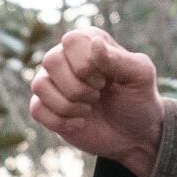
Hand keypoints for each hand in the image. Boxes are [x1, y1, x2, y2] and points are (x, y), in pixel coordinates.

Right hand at [29, 28, 166, 176]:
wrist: (133, 135)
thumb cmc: (138, 100)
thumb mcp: (140, 76)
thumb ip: (118, 58)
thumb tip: (94, 43)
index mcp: (88, 42)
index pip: (71, 41)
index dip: (87, 65)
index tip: (107, 80)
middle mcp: (66, 57)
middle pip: (51, 61)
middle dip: (78, 87)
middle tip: (98, 95)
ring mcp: (53, 83)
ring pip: (40, 84)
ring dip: (68, 105)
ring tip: (89, 108)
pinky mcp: (46, 107)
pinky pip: (36, 109)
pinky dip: (60, 121)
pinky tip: (79, 123)